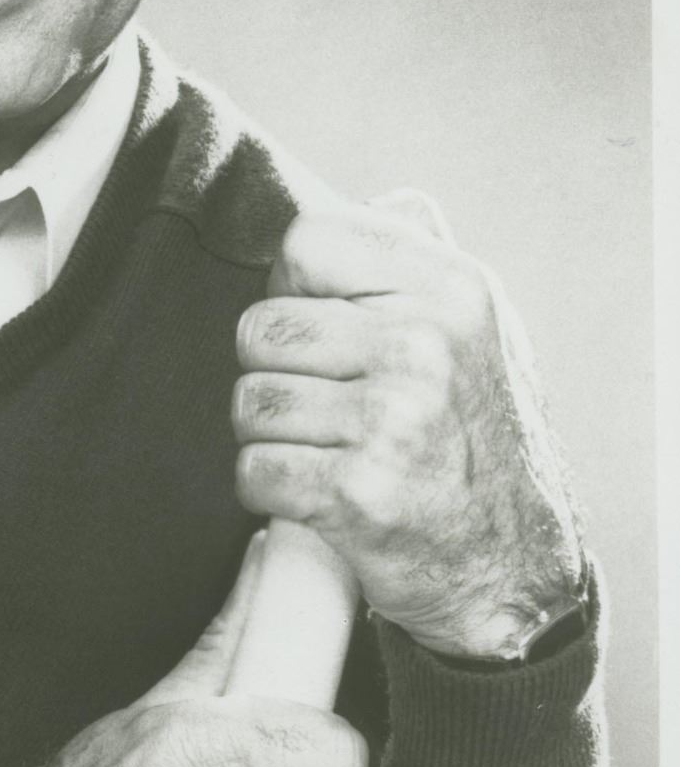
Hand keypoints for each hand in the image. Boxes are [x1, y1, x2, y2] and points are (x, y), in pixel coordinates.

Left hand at [233, 193, 583, 659]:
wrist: (517, 567)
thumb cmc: (479, 434)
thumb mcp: (478, 328)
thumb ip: (421, 260)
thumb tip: (382, 198)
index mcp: (451, 288)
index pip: (304, 242)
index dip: (296, 289)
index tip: (327, 330)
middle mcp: (425, 345)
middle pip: (261, 327)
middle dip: (276, 372)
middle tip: (326, 406)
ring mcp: (394, 421)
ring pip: (250, 401)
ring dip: (271, 436)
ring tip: (326, 451)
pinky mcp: (360, 495)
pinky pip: (252, 470)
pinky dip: (268, 492)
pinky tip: (317, 496)